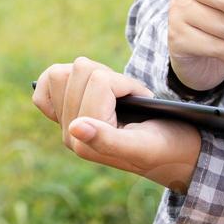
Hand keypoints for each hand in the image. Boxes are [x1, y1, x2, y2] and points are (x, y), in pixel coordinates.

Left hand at [32, 56, 201, 192]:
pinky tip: (87, 89)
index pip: (98, 81)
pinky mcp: (67, 110)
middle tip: (129, 101)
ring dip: (96, 75)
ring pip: (65, 71)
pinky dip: (68, 77)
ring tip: (116, 96)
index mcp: (86, 141)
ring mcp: (66, 122)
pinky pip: (47, 83)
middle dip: (110, 79)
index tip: (140, 101)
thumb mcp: (142, 145)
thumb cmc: (166, 148)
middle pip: (78, 71)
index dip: (124, 84)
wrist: (176, 152)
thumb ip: (107, 140)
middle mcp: (71, 133)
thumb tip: (74, 128)